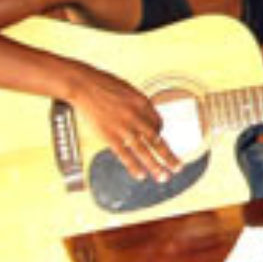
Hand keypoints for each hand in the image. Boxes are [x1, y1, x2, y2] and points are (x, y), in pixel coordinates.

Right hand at [67, 64, 181, 181]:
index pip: (158, 123)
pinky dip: (134, 166)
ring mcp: (124, 127)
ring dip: (155, 165)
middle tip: (178, 168)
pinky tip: (141, 175)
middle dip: (168, 156)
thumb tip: (143, 116)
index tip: (158, 140)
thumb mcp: (128, 90)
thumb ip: (137, 105)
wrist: (84, 85)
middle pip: (157, 140)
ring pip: (144, 150)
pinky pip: (124, 155)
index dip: (159, 133)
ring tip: (163, 177)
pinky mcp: (109, 136)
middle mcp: (137, 117)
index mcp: (144, 103)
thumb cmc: (104, 84)